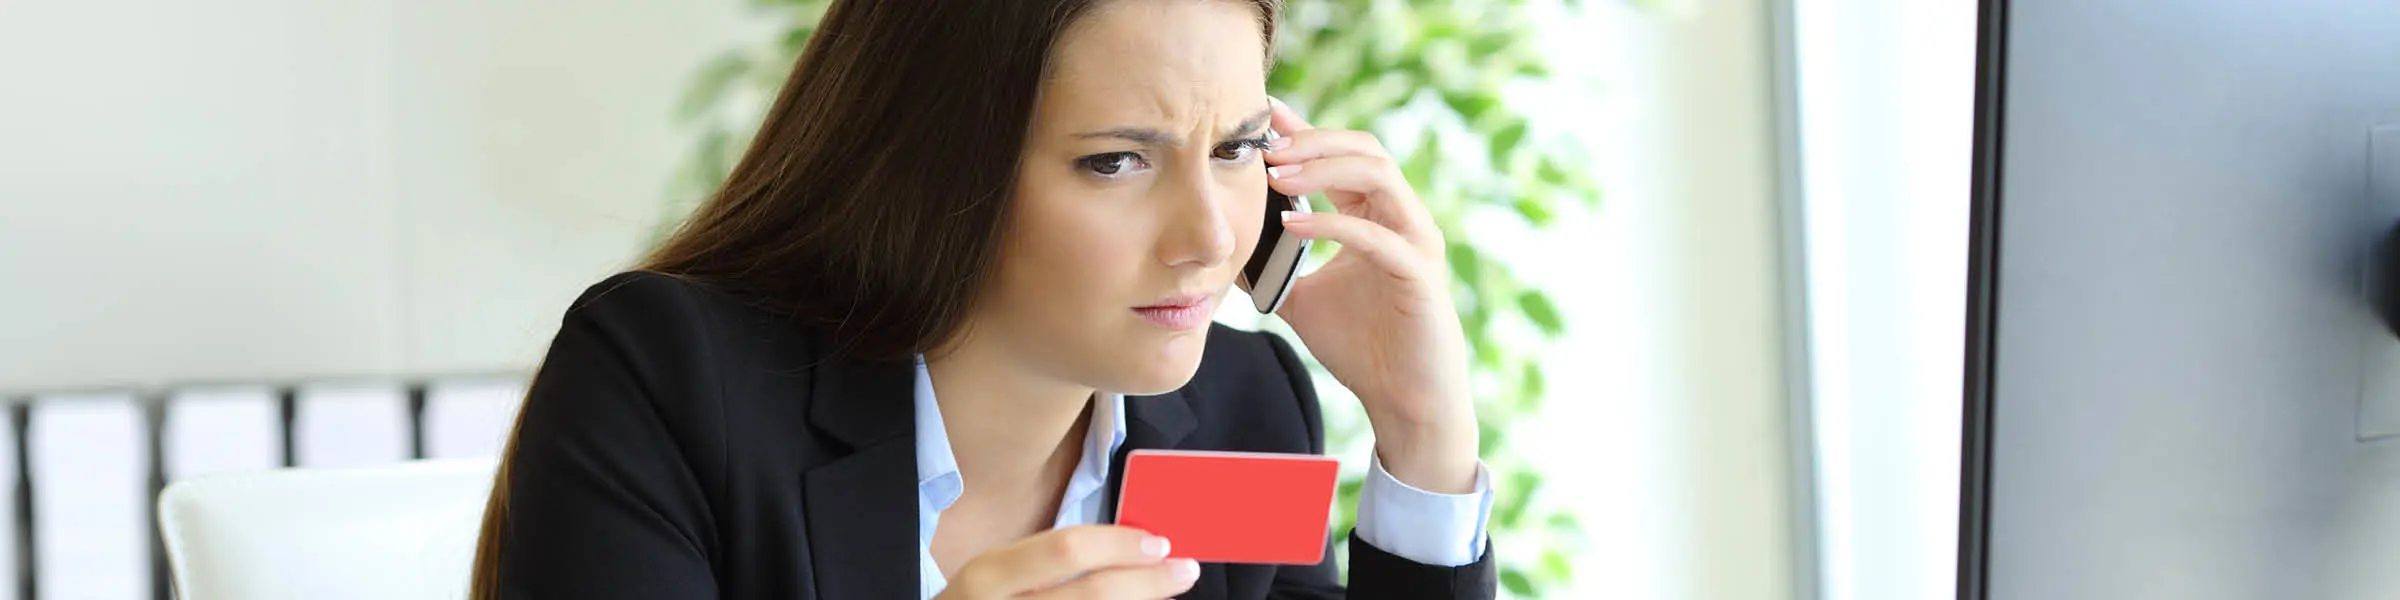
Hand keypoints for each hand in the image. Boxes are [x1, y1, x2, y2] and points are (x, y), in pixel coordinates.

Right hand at [933, 525, 1198, 599]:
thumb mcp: (999, 574)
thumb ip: (1052, 561)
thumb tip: (1131, 550)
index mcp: (988, 575)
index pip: (1065, 550)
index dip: (1119, 545)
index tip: (1159, 543)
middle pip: (1093, 594)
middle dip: (1149, 582)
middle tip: (1185, 571)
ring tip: (1168, 596)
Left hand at [1261, 96, 1479, 493]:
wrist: (1402, 401)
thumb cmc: (1361, 347)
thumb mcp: (1299, 297)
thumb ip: (1269, 267)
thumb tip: (1218, 249)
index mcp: (1376, 217)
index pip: (1342, 155)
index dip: (1304, 131)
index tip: (1262, 117)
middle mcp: (1402, 219)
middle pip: (1364, 149)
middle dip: (1312, 141)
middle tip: (1264, 147)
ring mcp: (1416, 242)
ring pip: (1378, 175)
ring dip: (1323, 168)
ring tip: (1276, 176)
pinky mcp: (1420, 273)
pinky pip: (1376, 234)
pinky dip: (1331, 223)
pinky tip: (1291, 223)